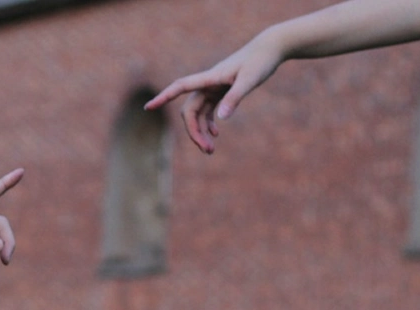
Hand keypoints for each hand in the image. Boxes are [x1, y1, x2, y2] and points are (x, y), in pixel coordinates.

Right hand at [145, 31, 286, 153]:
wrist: (271, 48)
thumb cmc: (261, 61)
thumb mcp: (250, 79)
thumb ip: (235, 98)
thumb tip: (220, 119)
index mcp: (209, 78)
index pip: (180, 87)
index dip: (164, 97)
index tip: (148, 108)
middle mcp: (207, 84)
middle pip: (189, 111)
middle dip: (194, 132)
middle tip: (208, 151)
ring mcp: (213, 88)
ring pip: (198, 114)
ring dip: (201, 132)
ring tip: (211, 151)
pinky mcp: (221, 91)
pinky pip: (208, 111)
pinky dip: (208, 123)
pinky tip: (216, 134)